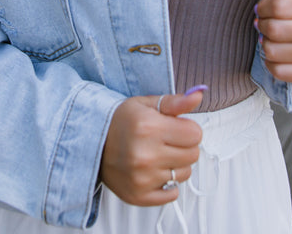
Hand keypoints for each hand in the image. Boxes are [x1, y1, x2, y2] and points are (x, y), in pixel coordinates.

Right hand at [100, 90, 202, 205]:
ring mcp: (143, 178)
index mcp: (149, 127)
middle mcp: (146, 154)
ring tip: (157, 154)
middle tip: (166, 140)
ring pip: (185, 174)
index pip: (195, 134)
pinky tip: (153, 171)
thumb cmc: (121, 121)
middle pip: (193, 154)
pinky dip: (167, 184)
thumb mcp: (146, 104)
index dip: (187, 128)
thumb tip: (198, 95)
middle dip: (184, 145)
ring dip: (176, 164)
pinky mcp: (139, 195)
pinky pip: (172, 194)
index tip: (175, 127)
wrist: (93, 141)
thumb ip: (176, 102)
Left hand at [255, 0, 291, 83]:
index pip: (280, 7)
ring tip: (270, 39)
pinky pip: (280, 72)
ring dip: (265, 44)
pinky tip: (275, 55)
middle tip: (264, 23)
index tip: (263, 9)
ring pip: (274, 51)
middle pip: (276, 30)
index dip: (264, 7)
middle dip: (263, 25)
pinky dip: (271, 63)